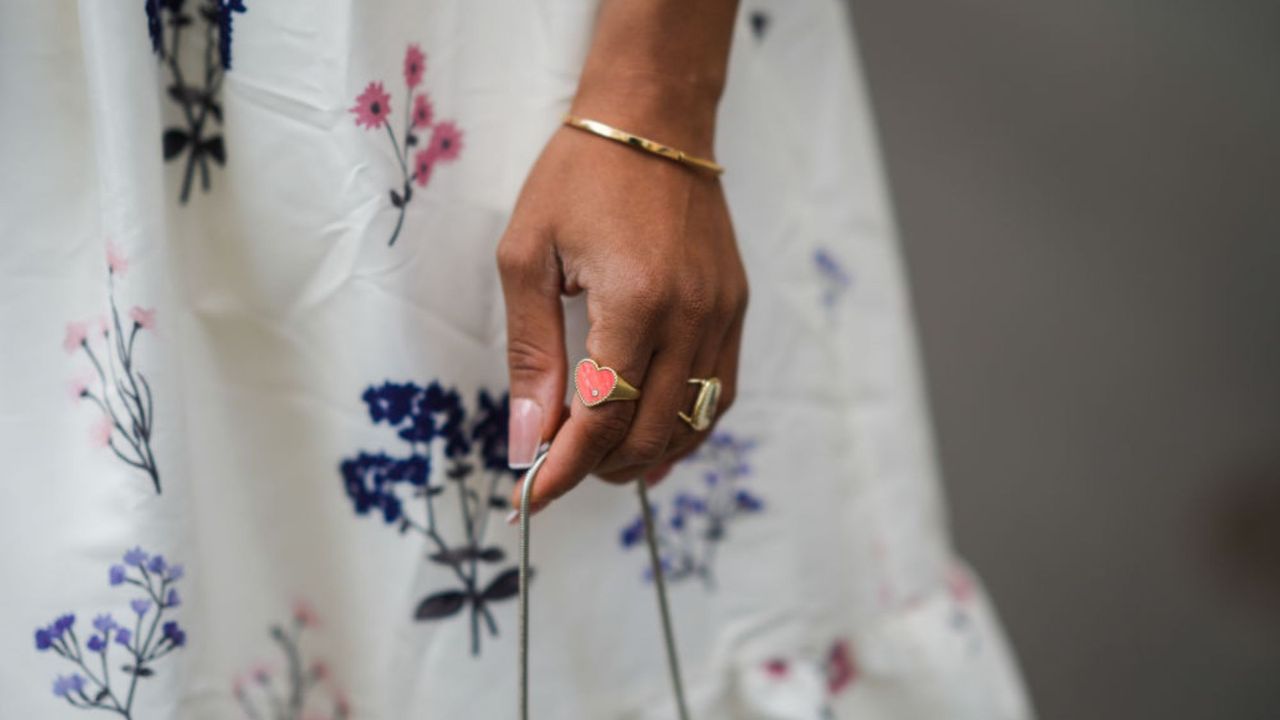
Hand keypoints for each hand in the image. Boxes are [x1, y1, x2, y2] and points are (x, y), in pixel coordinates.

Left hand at [498, 113, 746, 512]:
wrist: (653, 122)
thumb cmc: (579, 177)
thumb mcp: (528, 257)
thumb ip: (531, 354)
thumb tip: (528, 438)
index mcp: (635, 301)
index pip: (602, 417)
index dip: (563, 469)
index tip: (529, 501)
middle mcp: (691, 315)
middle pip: (650, 432)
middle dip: (598, 468)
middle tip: (556, 471)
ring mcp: (722, 314)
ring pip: (692, 423)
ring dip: (643, 457)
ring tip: (599, 462)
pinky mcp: (735, 308)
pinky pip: (720, 392)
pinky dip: (686, 428)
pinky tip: (655, 442)